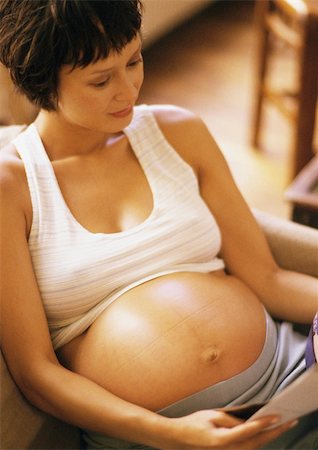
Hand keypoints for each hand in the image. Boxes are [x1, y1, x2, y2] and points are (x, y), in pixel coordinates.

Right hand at [161, 409, 295, 449]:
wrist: (179, 439)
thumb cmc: (194, 424)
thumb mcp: (212, 415)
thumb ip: (232, 419)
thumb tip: (250, 421)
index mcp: (222, 440)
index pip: (249, 431)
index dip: (264, 423)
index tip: (277, 416)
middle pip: (258, 443)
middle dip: (275, 432)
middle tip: (290, 421)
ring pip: (255, 448)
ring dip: (270, 437)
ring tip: (282, 425)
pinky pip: (249, 449)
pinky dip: (260, 440)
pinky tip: (266, 433)